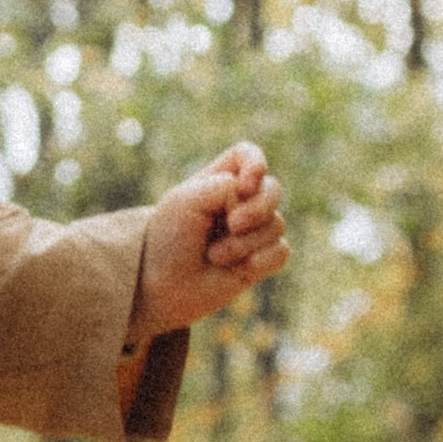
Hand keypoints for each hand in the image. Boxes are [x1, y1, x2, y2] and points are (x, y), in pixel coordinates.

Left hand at [131, 143, 288, 342]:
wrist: (162, 286)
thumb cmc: (169, 239)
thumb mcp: (188, 200)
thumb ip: (225, 186)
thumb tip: (253, 201)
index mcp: (219, 181)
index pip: (248, 155)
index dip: (255, 163)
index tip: (245, 185)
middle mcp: (240, 203)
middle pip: (272, 189)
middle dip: (258, 207)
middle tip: (233, 224)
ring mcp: (253, 232)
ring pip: (276, 224)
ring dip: (244, 242)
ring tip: (215, 255)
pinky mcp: (261, 260)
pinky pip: (280, 251)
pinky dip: (260, 260)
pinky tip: (237, 269)